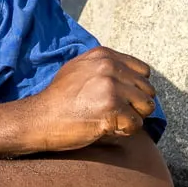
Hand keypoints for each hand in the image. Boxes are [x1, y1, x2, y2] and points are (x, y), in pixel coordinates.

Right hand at [22, 47, 157, 152]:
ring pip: (146, 107)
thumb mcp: (79, 69)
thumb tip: (130, 76)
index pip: (143, 71)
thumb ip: (104, 67)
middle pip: (147, 90)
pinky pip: (136, 124)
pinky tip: (107, 129)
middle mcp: (109, 67)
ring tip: (112, 120)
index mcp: (104, 55)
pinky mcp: (112, 108)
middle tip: (115, 113)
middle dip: (135, 105)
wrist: (40, 118)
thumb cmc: (59, 99)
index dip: (135, 88)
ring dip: (132, 118)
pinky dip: (125, 131)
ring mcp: (111, 86)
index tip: (120, 99)